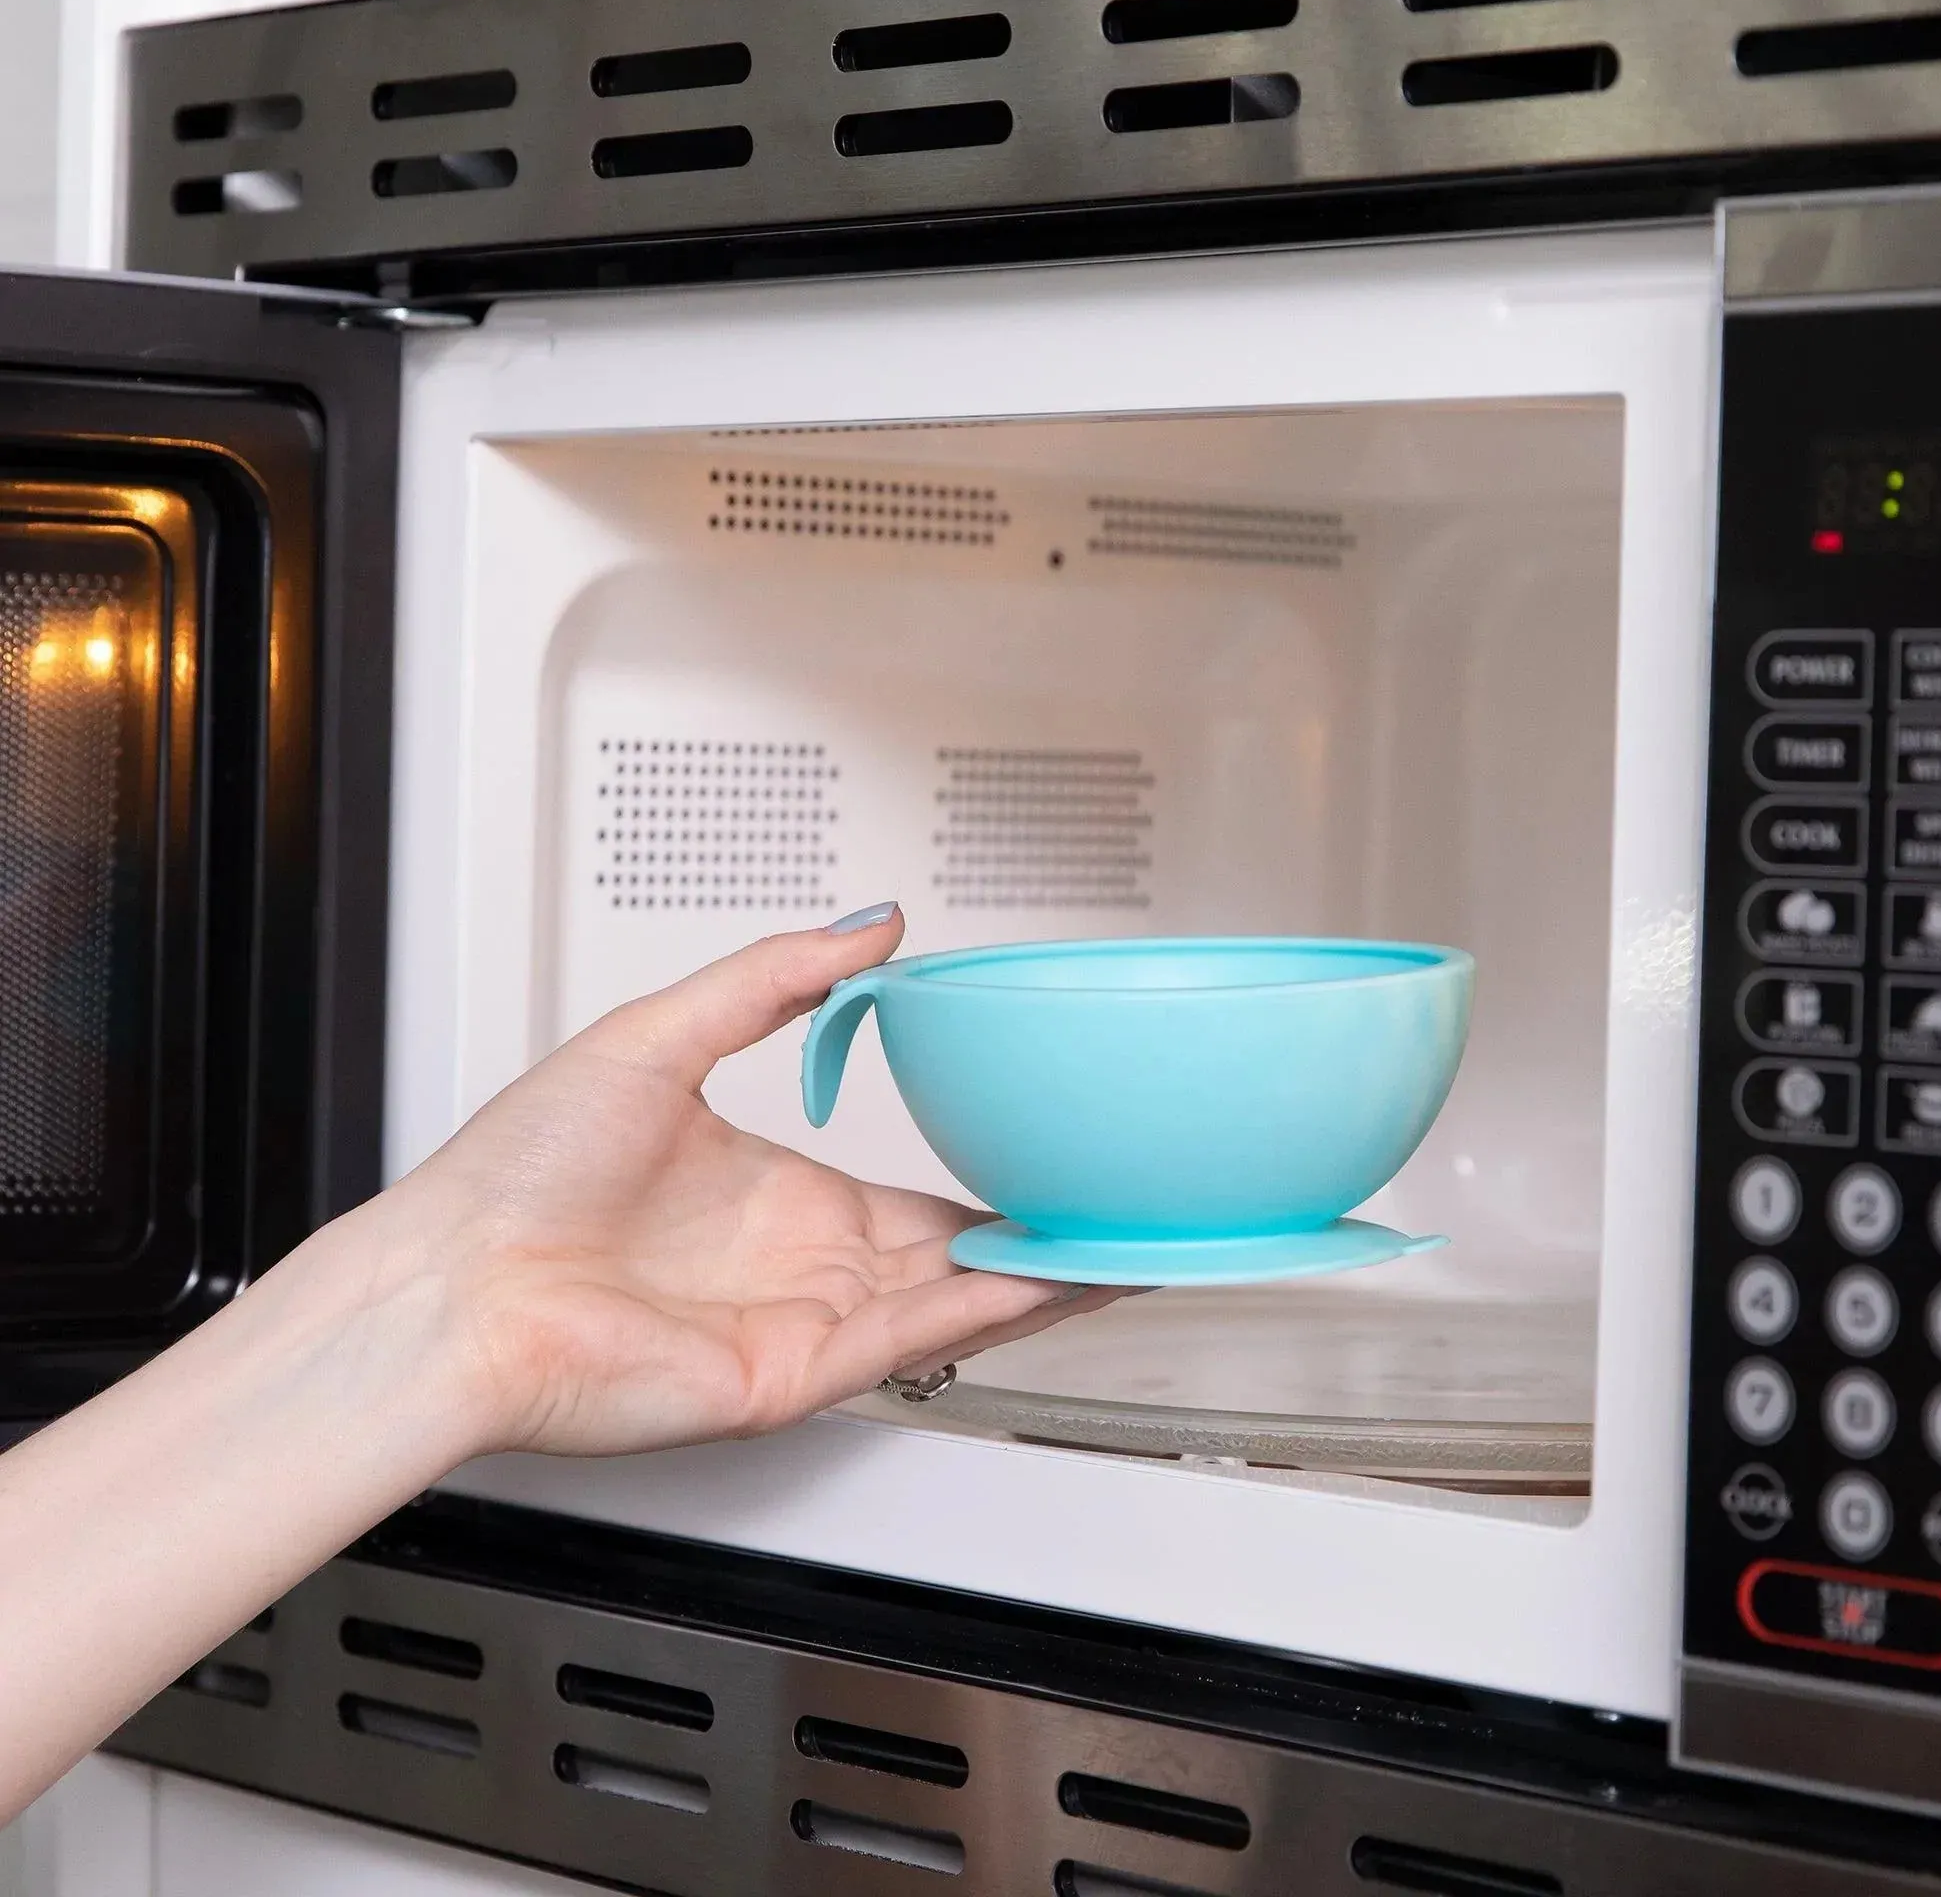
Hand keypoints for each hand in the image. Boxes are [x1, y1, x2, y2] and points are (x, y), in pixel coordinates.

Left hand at [375, 906, 1117, 1457]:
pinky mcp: (787, 1377)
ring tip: (1131, 1241)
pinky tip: (1054, 1276)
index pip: (909, 1190)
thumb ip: (773, 979)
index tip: (1048, 1152)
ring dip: (1041, 1274)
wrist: (447, 1281)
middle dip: (1038, 1235)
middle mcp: (794, 1262)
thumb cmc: (515, 1175)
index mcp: (771, 1191)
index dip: (986, 1176)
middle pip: (949, 1252)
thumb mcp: (659, 1036)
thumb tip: (868, 926)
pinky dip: (990, 1310)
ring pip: (952, 1299)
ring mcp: (796, 1323)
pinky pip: (909, 1337)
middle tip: (1124, 1206)